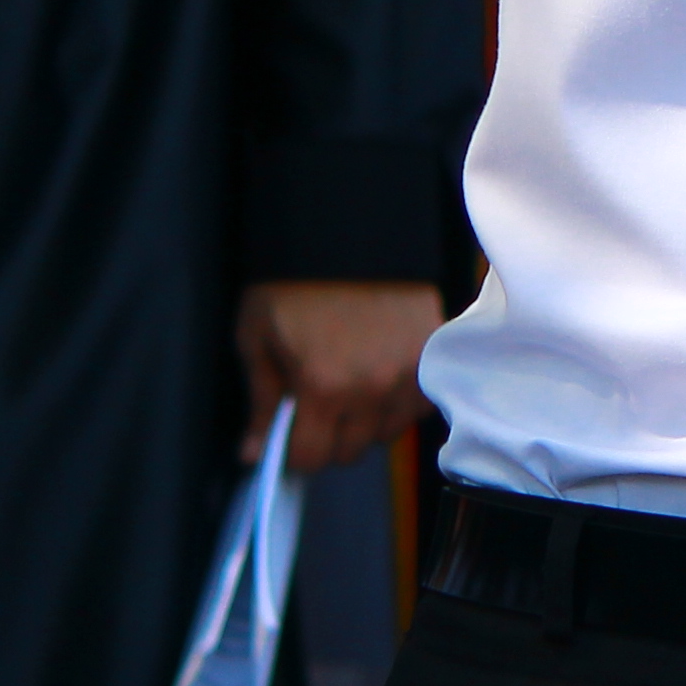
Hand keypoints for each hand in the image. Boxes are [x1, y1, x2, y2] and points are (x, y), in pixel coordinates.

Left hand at [238, 279, 442, 467]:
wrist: (346, 228)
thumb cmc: (294, 280)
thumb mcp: (257, 336)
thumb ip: (261, 400)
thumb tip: (254, 452)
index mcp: (323, 385)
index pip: (313, 457)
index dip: (295, 452)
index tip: (291, 436)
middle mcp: (372, 388)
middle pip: (351, 451)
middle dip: (329, 436)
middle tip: (318, 404)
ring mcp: (409, 373)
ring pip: (387, 432)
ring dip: (366, 421)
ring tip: (350, 383)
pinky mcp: (432, 354)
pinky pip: (416, 405)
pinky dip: (397, 400)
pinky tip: (379, 373)